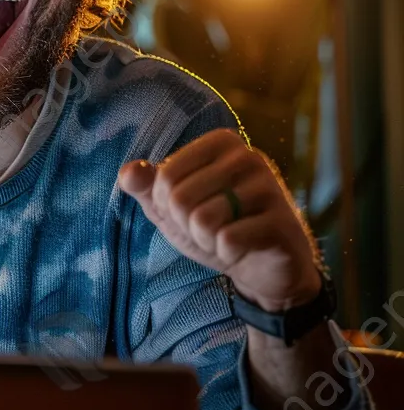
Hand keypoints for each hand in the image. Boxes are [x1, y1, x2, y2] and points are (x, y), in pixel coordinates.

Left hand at [118, 128, 320, 312]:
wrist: (263, 266)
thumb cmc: (213, 226)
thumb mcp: (171, 206)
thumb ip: (146, 186)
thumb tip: (128, 172)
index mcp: (220, 143)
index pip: (165, 176)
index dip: (167, 205)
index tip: (189, 210)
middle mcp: (248, 156)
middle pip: (181, 198)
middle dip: (186, 225)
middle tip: (209, 228)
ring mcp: (269, 187)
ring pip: (203, 221)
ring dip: (206, 240)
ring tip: (226, 237)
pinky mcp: (281, 222)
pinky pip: (228, 240)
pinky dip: (225, 253)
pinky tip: (242, 250)